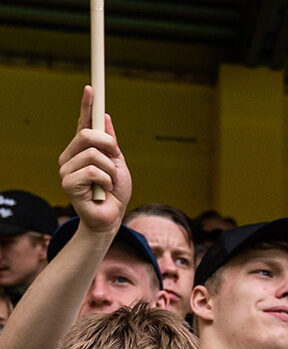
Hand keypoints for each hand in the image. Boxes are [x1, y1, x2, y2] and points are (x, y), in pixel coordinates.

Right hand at [57, 86, 129, 234]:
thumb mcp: (118, 164)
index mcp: (82, 150)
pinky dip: (106, 181)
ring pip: (93, 154)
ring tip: (108, 184)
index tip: (92, 88)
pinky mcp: (67, 183)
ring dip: (110, 170)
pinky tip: (103, 192)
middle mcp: (70, 156)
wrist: (112, 217)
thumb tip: (106, 117)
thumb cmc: (115, 193)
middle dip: (108, 146)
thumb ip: (111, 144)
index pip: (83, 123)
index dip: (87, 105)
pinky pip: (92, 171)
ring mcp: (66, 169)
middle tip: (115, 161)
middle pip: (87, 135)